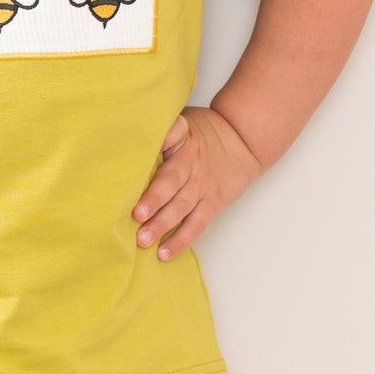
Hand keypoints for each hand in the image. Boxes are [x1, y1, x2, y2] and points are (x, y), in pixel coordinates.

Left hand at [132, 107, 262, 260]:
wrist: (244, 142)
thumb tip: (130, 130)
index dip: (162, 139)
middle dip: (154, 198)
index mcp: (182, 138)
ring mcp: (202, 185)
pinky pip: (196, 224)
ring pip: (182, 207)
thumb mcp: (184, 120)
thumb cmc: (202, 133)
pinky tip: (163, 253)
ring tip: (144, 240)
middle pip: (172, 180)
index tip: (149, 149)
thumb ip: (161, 128)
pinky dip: (180, 240)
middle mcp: (191, 163)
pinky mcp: (213, 203)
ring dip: (162, 224)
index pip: (173, 134)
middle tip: (136, 215)